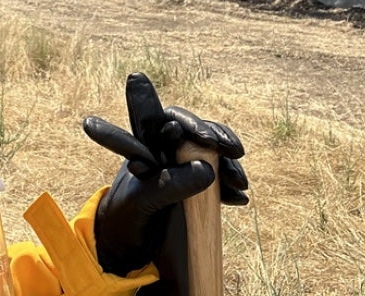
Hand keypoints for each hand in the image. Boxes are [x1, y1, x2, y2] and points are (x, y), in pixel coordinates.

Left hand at [82, 73, 248, 277]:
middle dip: (219, 139)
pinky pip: (220, 178)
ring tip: (240, 184)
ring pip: (213, 155)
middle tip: (234, 151)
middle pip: (199, 134)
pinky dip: (231, 186)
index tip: (208, 140)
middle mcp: (168, 151)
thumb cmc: (124, 215)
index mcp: (148, 144)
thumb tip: (207, 171)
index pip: (172, 120)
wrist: (125, 244)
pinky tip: (239, 199)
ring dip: (229, 165)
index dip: (192, 124)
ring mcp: (185, 168)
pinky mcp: (198, 187)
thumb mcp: (141, 201)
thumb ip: (168, 185)